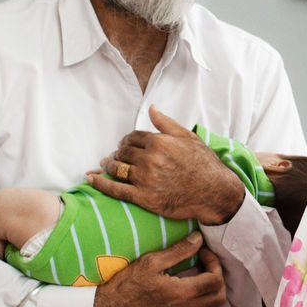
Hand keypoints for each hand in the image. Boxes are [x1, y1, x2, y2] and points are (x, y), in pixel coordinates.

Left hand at [88, 105, 244, 223]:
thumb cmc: (205, 165)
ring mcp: (145, 179)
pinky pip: (116, 189)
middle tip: (113, 155)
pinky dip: (100, 183)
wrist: (215, 192)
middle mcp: (150, 159)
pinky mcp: (143, 198)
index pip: (132, 137)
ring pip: (116, 169)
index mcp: (159, 142)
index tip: (124, 144)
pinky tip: (91, 179)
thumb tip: (152, 108)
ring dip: (107, 165)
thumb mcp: (189, 137)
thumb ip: (166, 123)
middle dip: (116, 153)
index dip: (126, 140)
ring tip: (105, 165)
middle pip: (122, 152)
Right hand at [92, 233, 225, 306]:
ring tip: (202, 276)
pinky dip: (206, 304)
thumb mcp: (151, 262)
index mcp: (181, 293)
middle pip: (219, 297)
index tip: (203, 252)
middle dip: (219, 277)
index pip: (215, 280)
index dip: (214, 262)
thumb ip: (178, 251)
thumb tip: (198, 239)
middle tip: (206, 264)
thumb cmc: (126, 284)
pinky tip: (193, 290)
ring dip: (214, 292)